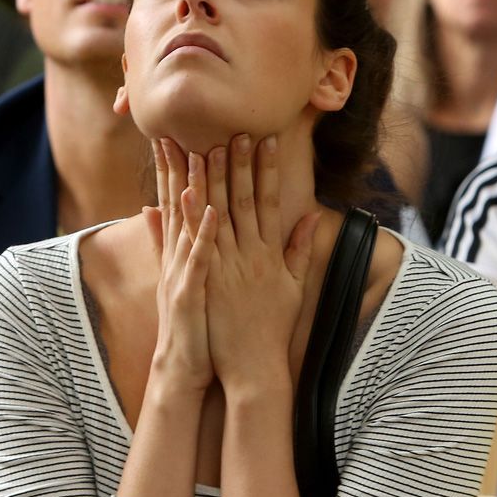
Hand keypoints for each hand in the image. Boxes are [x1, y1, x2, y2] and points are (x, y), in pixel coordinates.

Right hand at [147, 139, 218, 394]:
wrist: (181, 368)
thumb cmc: (188, 324)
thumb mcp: (173, 277)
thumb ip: (163, 242)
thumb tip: (148, 210)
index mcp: (177, 254)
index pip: (173, 204)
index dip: (170, 171)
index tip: (169, 136)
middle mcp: (176, 259)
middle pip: (176, 207)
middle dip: (176, 169)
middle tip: (175, 131)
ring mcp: (182, 275)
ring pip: (189, 225)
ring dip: (194, 191)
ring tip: (200, 157)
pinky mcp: (191, 294)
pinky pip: (201, 260)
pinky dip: (207, 235)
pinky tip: (216, 211)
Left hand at [202, 135, 320, 393]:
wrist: (255, 367)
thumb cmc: (272, 329)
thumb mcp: (294, 286)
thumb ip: (301, 250)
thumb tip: (310, 216)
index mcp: (270, 252)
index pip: (268, 200)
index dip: (267, 168)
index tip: (265, 138)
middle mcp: (250, 254)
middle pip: (244, 200)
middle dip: (241, 163)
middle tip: (238, 129)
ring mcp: (229, 266)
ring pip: (219, 215)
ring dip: (212, 180)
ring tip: (205, 147)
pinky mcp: (210, 281)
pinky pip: (199, 242)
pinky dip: (194, 217)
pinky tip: (186, 193)